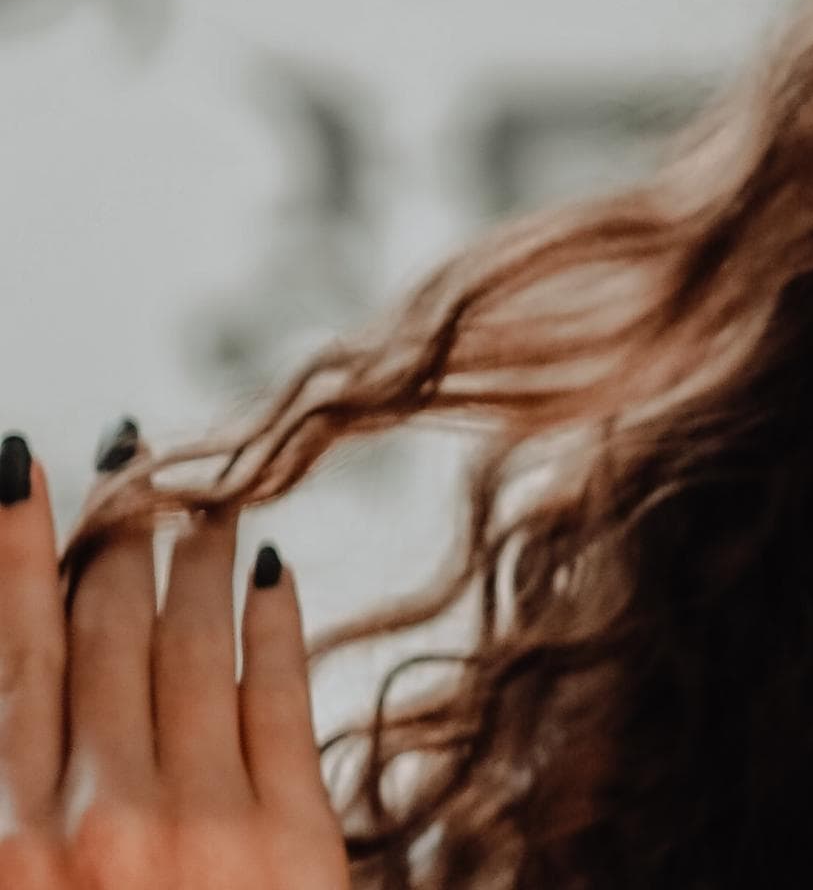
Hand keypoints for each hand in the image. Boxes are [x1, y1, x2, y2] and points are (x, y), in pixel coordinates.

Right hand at [0, 429, 347, 889]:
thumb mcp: (28, 889)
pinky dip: (272, 626)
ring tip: (208, 501)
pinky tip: (273, 572)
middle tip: (131, 454)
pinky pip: (281, 699)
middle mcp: (103, 814)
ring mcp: (206, 819)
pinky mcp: (295, 837)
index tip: (24, 468)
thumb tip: (48, 674)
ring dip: (196, 562)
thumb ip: (30, 797)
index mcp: (14, 840)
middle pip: (105, 635)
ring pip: (193, 650)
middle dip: (114, 534)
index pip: (18, 654)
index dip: (18, 551)